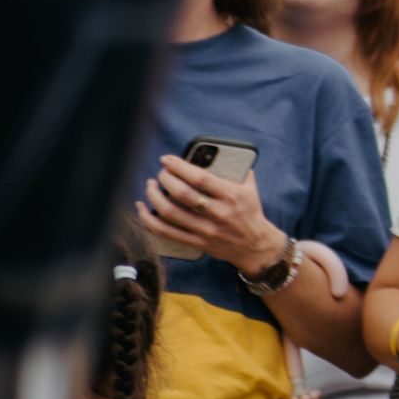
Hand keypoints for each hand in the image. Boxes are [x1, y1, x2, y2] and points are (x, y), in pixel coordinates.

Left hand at [137, 156, 286, 276]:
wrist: (256, 245)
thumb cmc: (250, 212)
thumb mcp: (249, 188)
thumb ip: (237, 170)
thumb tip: (215, 153)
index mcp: (232, 196)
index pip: (200, 178)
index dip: (179, 167)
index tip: (167, 160)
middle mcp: (219, 213)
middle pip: (182, 194)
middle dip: (165, 179)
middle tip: (161, 172)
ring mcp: (206, 230)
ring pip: (170, 213)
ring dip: (154, 196)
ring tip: (151, 185)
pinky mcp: (197, 243)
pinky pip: (166, 232)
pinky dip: (148, 219)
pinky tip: (142, 208)